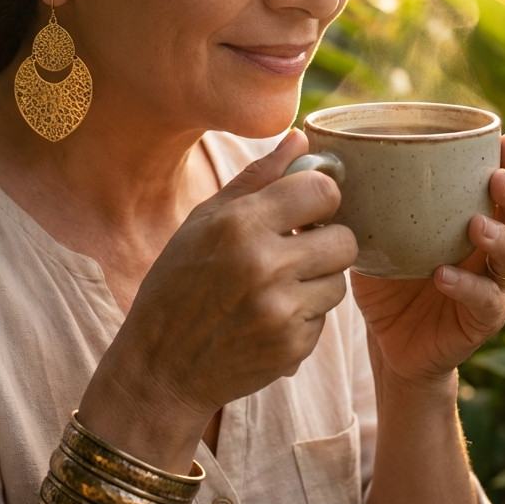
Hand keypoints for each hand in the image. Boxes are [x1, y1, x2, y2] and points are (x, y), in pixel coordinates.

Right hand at [79, 130, 356, 465]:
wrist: (161, 367)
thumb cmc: (178, 282)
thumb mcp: (205, 220)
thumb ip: (258, 177)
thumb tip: (301, 136)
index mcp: (240, 224)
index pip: (323, 190)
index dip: (319, 197)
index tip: (305, 208)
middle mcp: (264, 265)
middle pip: (344, 238)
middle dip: (325, 242)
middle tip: (297, 250)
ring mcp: (281, 310)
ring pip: (339, 281)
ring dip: (316, 282)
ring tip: (277, 286)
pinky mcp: (293, 347)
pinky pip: (325, 319)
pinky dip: (304, 316)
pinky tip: (268, 317)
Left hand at [351, 133, 504, 385]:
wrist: (388, 341)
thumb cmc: (384, 275)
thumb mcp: (367, 232)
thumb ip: (352, 199)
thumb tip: (310, 155)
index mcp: (468, 214)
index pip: (496, 180)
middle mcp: (488, 245)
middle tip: (497, 179)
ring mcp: (491, 282)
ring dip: (499, 237)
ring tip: (476, 226)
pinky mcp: (483, 318)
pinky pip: (486, 301)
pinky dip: (468, 287)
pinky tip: (444, 276)